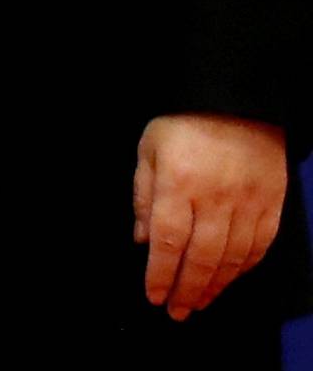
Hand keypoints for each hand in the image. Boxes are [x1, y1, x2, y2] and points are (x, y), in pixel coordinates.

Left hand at [133, 113, 285, 318]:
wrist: (237, 103)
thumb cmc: (185, 124)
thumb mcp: (150, 148)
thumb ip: (144, 194)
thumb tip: (142, 239)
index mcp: (179, 181)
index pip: (169, 240)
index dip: (161, 273)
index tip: (154, 295)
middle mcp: (215, 198)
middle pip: (201, 257)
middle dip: (186, 290)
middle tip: (176, 311)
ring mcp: (248, 204)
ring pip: (231, 259)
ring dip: (214, 286)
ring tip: (198, 302)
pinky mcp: (271, 207)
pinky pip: (258, 248)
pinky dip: (242, 270)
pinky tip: (228, 280)